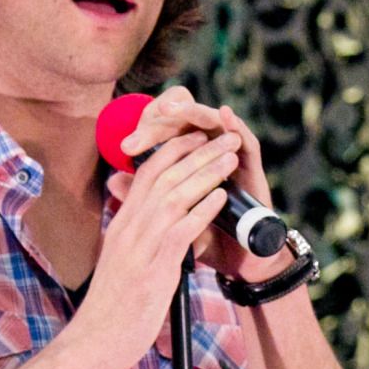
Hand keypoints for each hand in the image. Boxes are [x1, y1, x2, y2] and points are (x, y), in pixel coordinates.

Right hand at [67, 115, 235, 368]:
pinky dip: (203, 209)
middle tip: (223, 137)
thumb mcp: (122, 262)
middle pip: (164, 177)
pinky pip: (181, 230)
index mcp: (121, 224)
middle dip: (197, 153)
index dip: (174, 150)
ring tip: (229, 157)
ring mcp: (139, 247)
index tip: (198, 138)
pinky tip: (221, 197)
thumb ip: (138, 238)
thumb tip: (156, 224)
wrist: (95, 340)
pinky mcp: (153, 268)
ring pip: (174, 196)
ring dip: (206, 173)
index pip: (146, 173)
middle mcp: (128, 228)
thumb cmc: (112, 306)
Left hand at [109, 87, 292, 282]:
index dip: (148, 136)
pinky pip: (247, 140)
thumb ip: (146, 200)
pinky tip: (225, 113)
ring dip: (198, 114)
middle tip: (153, 114)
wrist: (239, 262)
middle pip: (189, 127)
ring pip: (216, 127)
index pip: (167, 139)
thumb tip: (113, 182)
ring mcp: (234, 160)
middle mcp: (211, 158)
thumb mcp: (170, 220)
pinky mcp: (255, 168)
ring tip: (180, 106)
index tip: (126, 144)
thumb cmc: (205, 239)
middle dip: (170, 120)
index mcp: (189, 166)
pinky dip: (237, 125)